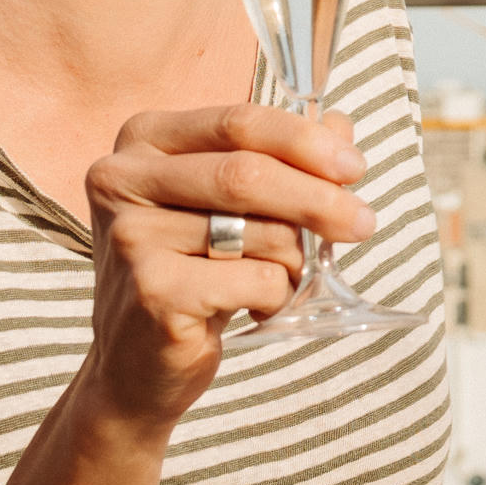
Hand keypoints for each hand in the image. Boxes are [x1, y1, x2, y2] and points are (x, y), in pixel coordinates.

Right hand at [76, 104, 367, 429]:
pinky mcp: (153, 290)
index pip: (240, 122)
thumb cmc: (193, 270)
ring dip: (295, 259)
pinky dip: (278, 295)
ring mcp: (131, 236)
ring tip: (281, 277)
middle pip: (249, 174)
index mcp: (143, 140)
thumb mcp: (230, 205)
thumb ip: (283, 159)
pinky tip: (258, 307)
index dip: (306, 142)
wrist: (138, 362)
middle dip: (320, 199)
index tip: (355, 168)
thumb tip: (341, 127)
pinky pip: (255, 279)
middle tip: (362, 223)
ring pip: (260, 230)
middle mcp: (123, 180)